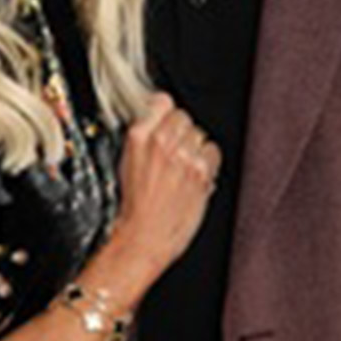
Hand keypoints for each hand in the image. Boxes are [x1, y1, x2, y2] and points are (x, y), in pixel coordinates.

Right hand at [106, 93, 218, 290]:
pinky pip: (213, 151)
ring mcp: (183, 157)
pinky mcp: (201, 172)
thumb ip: (144, 138)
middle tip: (175, 153)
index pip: (162, 102)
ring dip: (194, 148)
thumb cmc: (135, 209)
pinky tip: (196, 175)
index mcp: (138, 137)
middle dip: (182, 132)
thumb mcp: (127, 163)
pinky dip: (208, 162)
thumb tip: (159, 120)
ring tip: (183, 168)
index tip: (167, 121)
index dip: (167, 114)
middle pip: (185, 117)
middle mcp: (162, 143)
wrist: (143, 238)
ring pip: (200, 134)